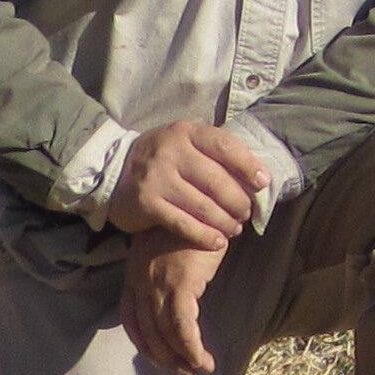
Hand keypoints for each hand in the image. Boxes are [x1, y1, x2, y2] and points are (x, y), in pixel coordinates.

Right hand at [111, 120, 299, 251]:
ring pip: (203, 206)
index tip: (262, 183)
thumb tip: (255, 178)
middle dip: (238, 202)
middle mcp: (171, 151)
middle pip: (217, 181)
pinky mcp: (147, 203)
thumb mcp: (184, 144)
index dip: (248, 166)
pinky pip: (183, 224)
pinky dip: (204, 235)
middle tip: (245, 214)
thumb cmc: (162, 160)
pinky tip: (216, 242)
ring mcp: (157, 177)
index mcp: (186, 132)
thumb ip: (213, 155)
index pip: (225, 147)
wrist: (113, 172)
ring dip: (225, 222)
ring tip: (233, 229)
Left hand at [121, 229, 227, 374]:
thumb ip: (163, 273)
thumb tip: (175, 296)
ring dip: (182, 358)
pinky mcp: (181, 284)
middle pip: (147, 332)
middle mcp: (141, 281)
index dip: (144, 343)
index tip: (159, 359)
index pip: (130, 318)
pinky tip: (202, 359)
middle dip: (166, 358)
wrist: (206, 203)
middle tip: (185, 372)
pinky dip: (191, 348)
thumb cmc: (192, 226)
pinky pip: (182, 327)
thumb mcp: (167, 250)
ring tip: (199, 369)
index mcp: (134, 274)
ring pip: (164, 333)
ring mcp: (159, 283)